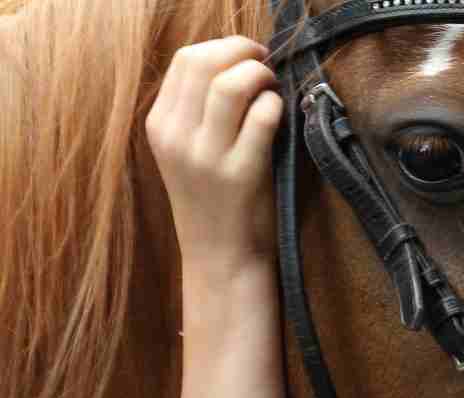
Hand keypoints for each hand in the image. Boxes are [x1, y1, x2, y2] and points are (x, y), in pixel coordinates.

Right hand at [146, 35, 280, 276]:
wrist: (220, 258)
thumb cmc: (214, 201)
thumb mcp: (188, 152)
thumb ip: (199, 110)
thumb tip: (236, 63)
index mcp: (160, 125)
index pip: (185, 60)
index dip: (223, 48)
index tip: (247, 56)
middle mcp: (176, 137)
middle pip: (204, 63)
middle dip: (243, 53)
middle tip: (265, 64)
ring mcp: (206, 157)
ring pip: (231, 85)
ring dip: (261, 75)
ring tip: (272, 87)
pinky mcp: (240, 175)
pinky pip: (261, 118)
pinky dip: (275, 105)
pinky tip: (279, 114)